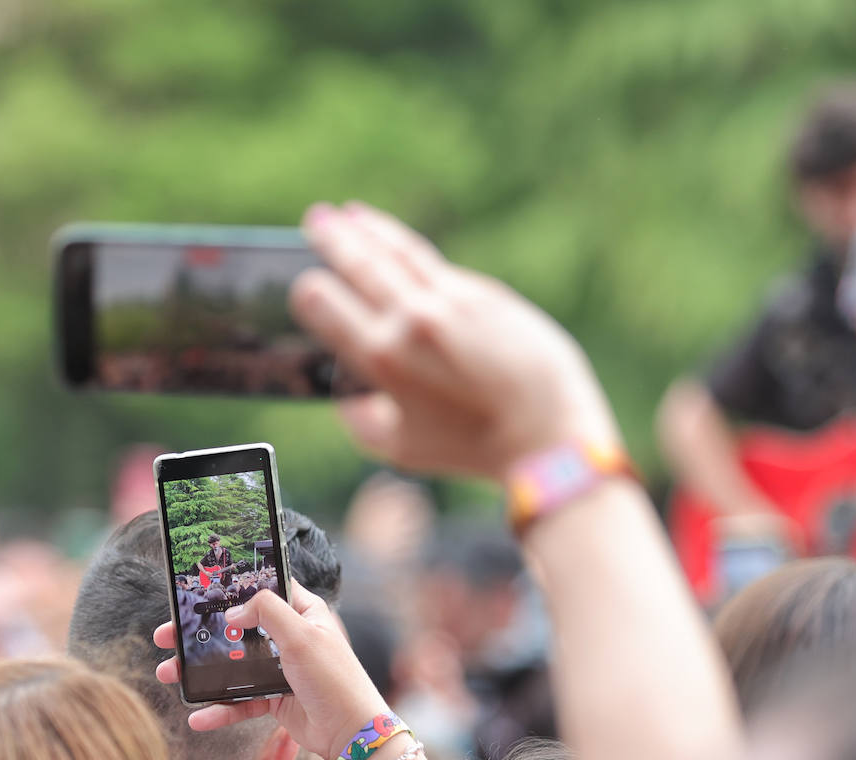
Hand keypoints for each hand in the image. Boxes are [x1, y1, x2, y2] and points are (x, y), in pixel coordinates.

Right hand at [154, 580, 385, 759]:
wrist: (352, 732)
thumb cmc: (335, 678)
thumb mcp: (302, 635)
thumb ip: (267, 612)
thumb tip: (234, 613)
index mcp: (303, 613)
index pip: (264, 590)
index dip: (232, 589)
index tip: (197, 591)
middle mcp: (291, 637)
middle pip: (238, 629)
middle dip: (201, 633)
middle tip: (167, 635)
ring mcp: (282, 669)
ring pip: (233, 665)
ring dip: (200, 671)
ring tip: (167, 673)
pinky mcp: (276, 699)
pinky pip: (241, 701)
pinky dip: (220, 709)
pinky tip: (198, 717)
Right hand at [290, 201, 621, 480]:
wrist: (548, 434)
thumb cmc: (473, 449)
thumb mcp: (400, 447)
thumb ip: (359, 420)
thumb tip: (344, 394)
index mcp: (382, 356)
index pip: (323, 301)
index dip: (309, 291)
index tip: (307, 286)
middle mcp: (414, 319)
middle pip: (360, 262)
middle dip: (333, 238)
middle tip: (317, 219)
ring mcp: (453, 300)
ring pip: (402, 251)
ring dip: (372, 229)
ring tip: (350, 214)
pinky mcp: (488, 294)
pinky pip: (440, 268)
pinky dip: (415, 255)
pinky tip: (404, 249)